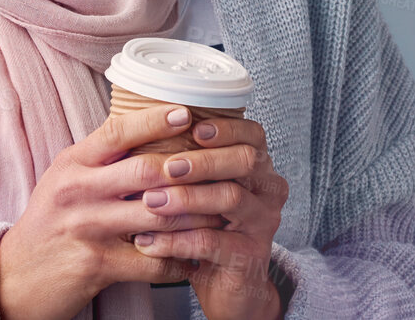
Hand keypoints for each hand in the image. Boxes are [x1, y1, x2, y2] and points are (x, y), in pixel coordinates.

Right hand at [0, 105, 228, 319]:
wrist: (14, 277)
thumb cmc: (50, 222)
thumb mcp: (65, 179)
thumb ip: (102, 156)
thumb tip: (150, 124)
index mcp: (73, 164)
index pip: (117, 131)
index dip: (154, 120)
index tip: (187, 112)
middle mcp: (77, 191)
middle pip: (145, 171)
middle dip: (189, 169)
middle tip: (223, 165)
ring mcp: (87, 228)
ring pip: (157, 215)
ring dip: (195, 214)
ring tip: (222, 209)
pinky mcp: (96, 265)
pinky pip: (151, 260)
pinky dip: (178, 260)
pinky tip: (195, 256)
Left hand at [132, 114, 291, 319]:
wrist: (232, 287)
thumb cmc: (212, 229)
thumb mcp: (207, 192)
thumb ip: (192, 165)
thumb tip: (145, 129)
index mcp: (260, 168)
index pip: (253, 135)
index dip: (226, 128)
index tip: (193, 128)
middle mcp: (269, 190)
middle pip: (245, 161)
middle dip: (204, 160)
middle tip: (168, 166)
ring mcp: (263, 223)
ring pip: (230, 198)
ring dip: (187, 197)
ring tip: (150, 200)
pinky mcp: (249, 255)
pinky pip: (211, 242)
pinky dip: (176, 240)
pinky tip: (148, 241)